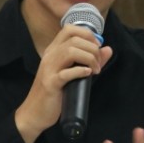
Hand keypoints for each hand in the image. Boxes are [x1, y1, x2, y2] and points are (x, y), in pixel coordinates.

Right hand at [14, 26, 112, 142]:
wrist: (35, 113)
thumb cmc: (54, 93)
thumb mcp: (72, 73)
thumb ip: (90, 60)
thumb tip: (108, 49)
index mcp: (53, 51)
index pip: (69, 29)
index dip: (87, 34)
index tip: (97, 46)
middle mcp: (49, 56)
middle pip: (74, 39)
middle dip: (92, 49)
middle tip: (99, 63)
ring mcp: (48, 69)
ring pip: (70, 51)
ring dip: (89, 58)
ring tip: (95, 70)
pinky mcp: (50, 84)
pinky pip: (66, 73)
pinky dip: (80, 71)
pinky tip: (87, 74)